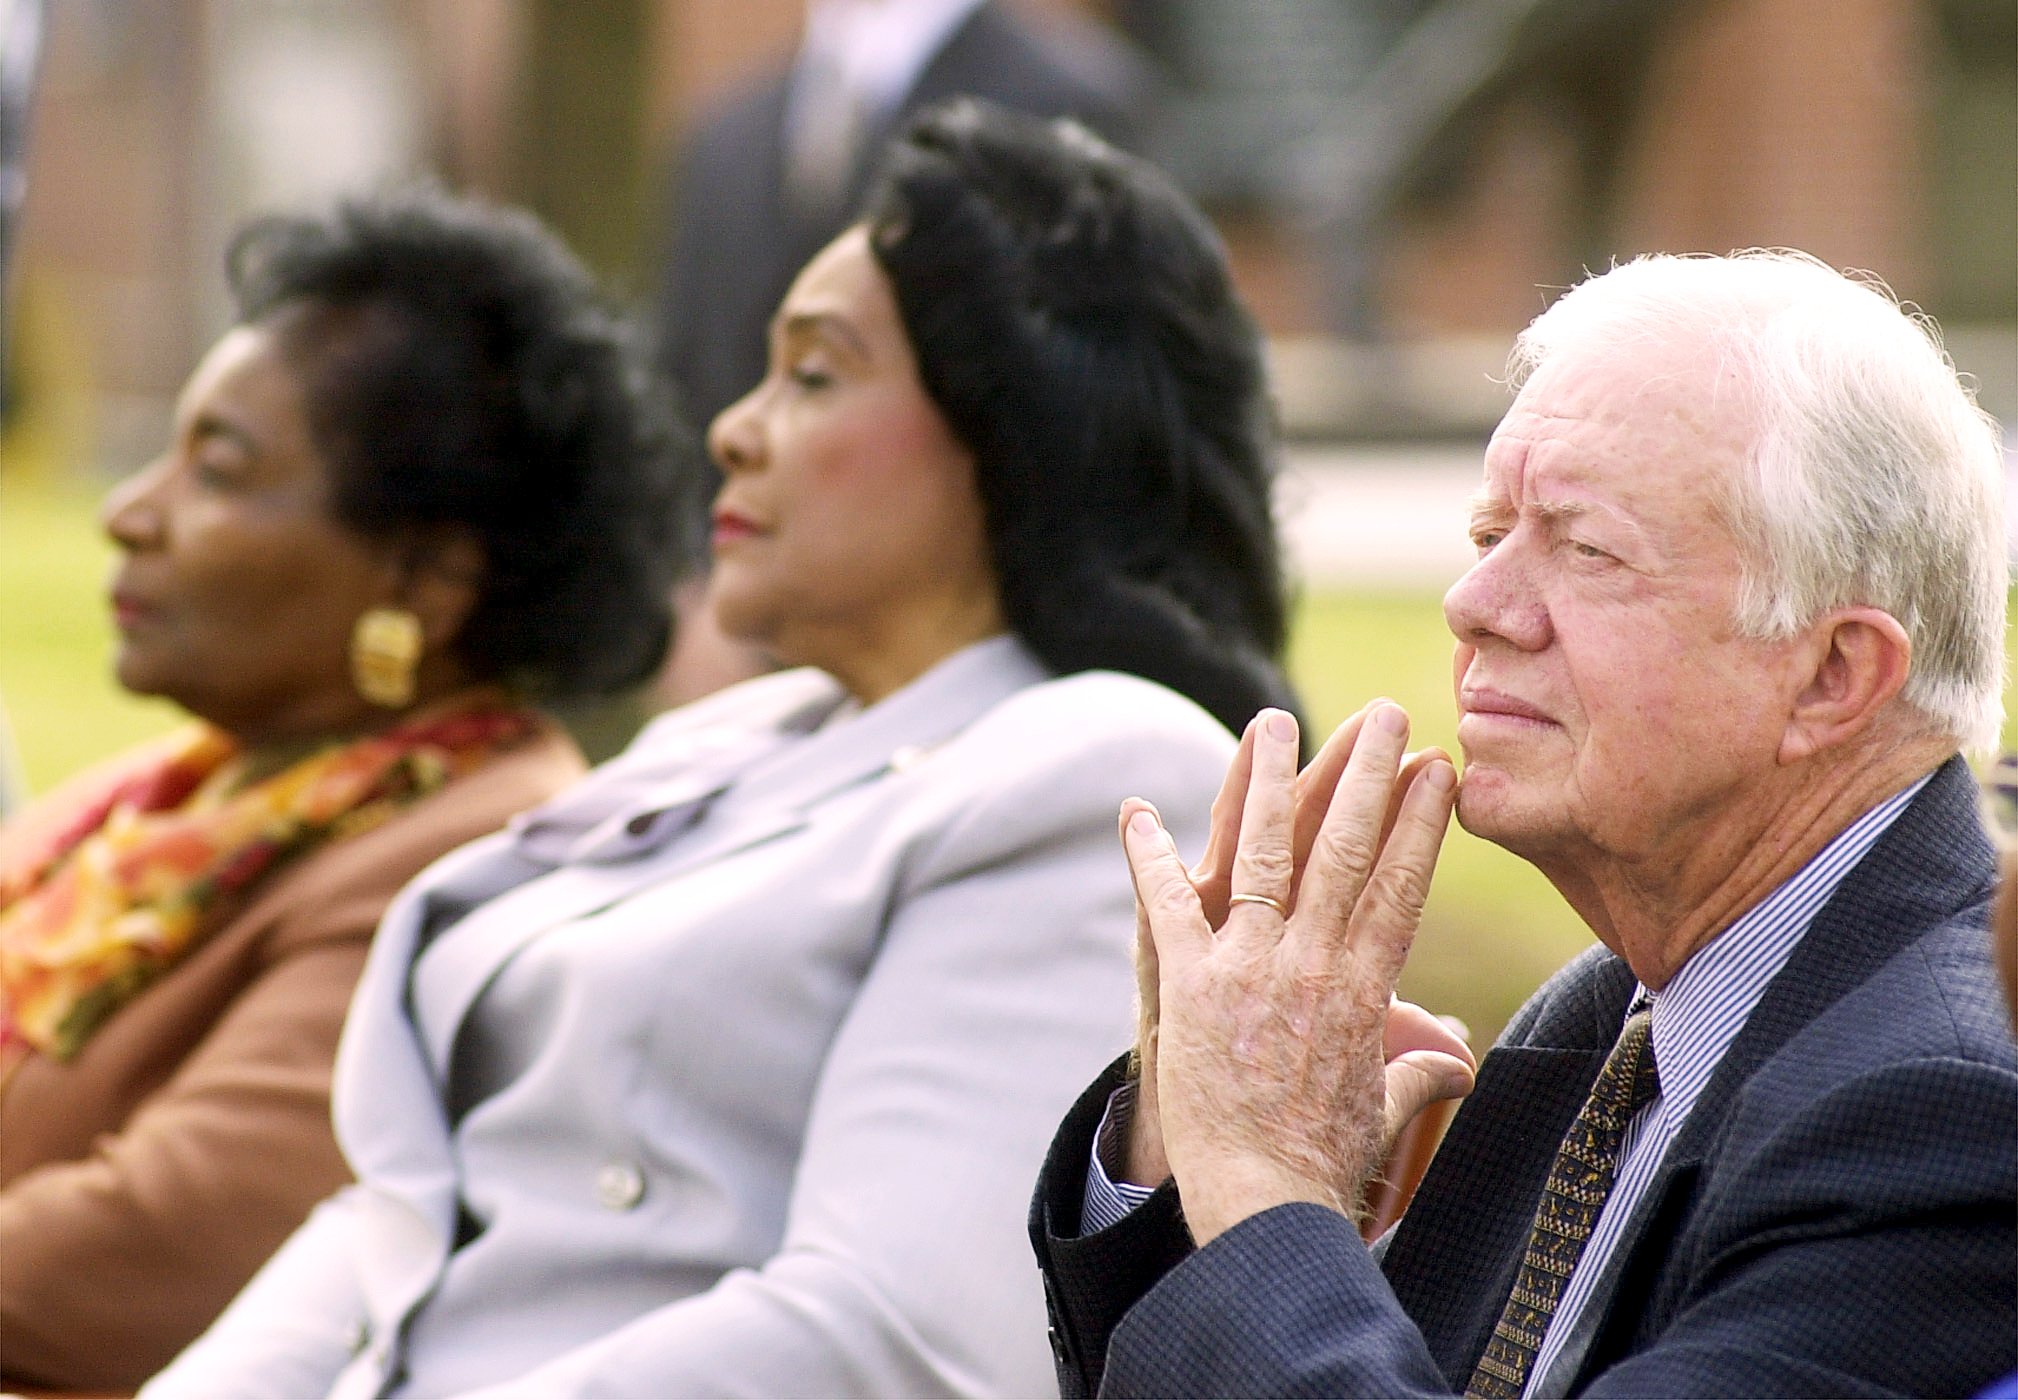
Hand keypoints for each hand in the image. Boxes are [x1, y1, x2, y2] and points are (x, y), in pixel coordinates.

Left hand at [1122, 704, 1472, 1242]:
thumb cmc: (1326, 1164)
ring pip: (1263, 853)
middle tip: (1386, 714)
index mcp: (1364, 988)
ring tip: (1274, 722)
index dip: (1421, 822)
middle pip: (1346, 849)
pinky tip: (1133, 810)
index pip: (1401, 884)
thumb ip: (1416, 1074)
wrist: (1264, 1202)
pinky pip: (1165, 904)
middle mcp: (1313, 963)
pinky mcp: (1190, 984)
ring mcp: (1250, 967)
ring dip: (1269, 781)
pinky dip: (1146, 855)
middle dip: (1367, 774)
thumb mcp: (1380, 1109)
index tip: (1437, 769)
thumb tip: (1453, 1061)